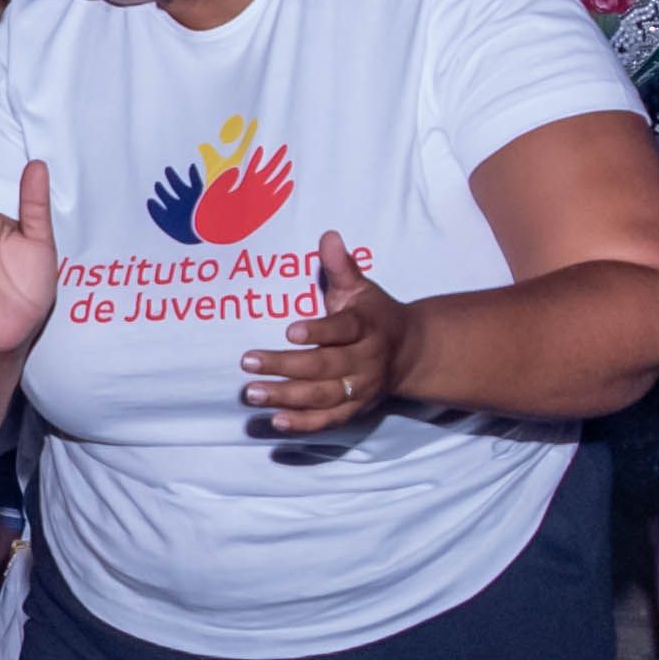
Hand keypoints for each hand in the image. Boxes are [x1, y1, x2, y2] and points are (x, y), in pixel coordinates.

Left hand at [238, 233, 414, 436]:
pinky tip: (276, 420)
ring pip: (324, 396)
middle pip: (326, 366)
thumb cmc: (373, 315)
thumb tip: (328, 236)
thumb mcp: (360, 288)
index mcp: (367, 326)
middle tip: (248, 362)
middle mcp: (366, 361)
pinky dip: (304, 423)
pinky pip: (329, 420)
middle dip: (286, 365)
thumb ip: (342, 266)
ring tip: (252, 393)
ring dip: (287, 396)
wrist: (410, 353)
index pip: (344, 329)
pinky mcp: (355, 410)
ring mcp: (361, 389)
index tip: (290, 331)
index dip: (319, 331)